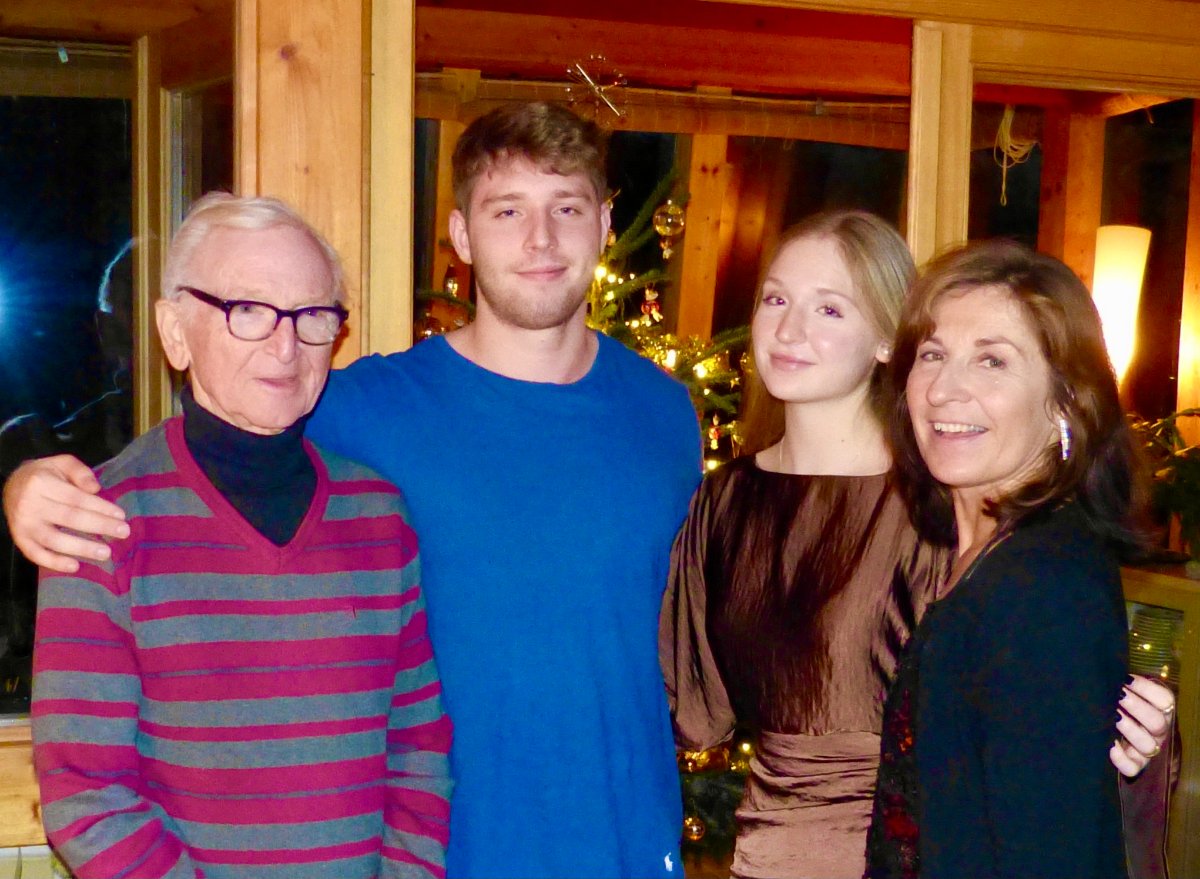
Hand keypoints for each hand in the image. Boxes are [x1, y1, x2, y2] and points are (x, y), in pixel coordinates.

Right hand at [3, 455, 127, 572]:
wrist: (10, 485)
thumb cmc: (43, 475)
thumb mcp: (61, 463)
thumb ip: (80, 472)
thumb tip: (95, 489)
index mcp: (41, 484)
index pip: (76, 498)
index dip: (100, 507)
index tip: (121, 515)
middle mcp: (30, 505)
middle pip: (69, 518)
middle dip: (99, 526)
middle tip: (123, 532)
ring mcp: (23, 525)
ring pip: (54, 540)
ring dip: (81, 548)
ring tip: (105, 553)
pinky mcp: (19, 540)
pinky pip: (36, 555)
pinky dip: (54, 563)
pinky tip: (75, 566)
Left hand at [1110, 675, 1174, 776]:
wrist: (1115, 731)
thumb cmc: (1120, 703)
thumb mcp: (1127, 691)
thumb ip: (1125, 682)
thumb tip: (1110, 669)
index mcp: (1160, 710)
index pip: (1165, 699)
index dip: (1147, 689)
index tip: (1125, 679)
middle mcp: (1158, 731)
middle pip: (1156, 722)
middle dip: (1136, 707)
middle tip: (1117, 696)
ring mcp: (1147, 749)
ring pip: (1147, 744)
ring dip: (1129, 729)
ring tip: (1112, 717)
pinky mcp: (1134, 764)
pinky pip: (1132, 767)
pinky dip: (1121, 759)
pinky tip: (1110, 745)